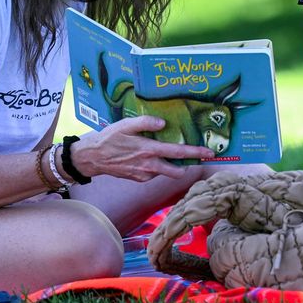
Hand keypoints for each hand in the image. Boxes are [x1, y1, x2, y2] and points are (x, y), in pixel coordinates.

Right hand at [72, 117, 214, 181]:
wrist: (92, 158)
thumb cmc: (109, 138)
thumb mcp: (125, 125)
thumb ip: (145, 122)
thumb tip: (163, 123)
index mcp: (148, 150)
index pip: (178, 153)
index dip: (196, 153)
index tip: (210, 153)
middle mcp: (149, 165)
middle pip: (177, 171)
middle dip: (189, 166)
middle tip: (196, 158)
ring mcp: (144, 175)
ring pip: (165, 171)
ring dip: (170, 165)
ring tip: (167, 153)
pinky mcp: (139, 179)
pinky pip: (154, 173)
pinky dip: (157, 166)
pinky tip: (149, 157)